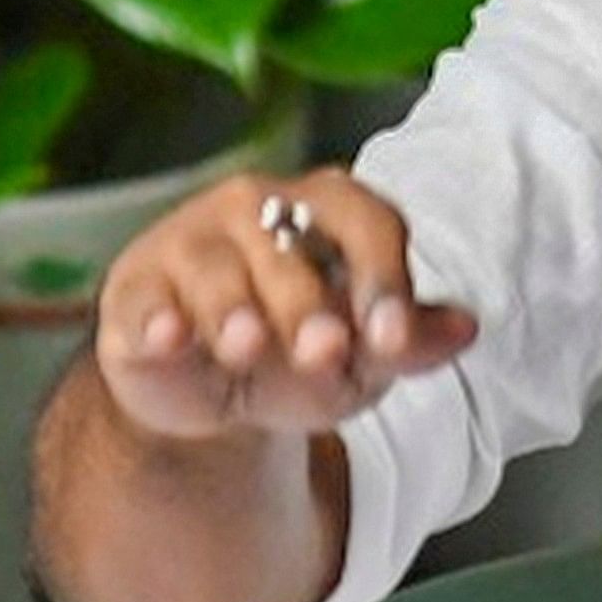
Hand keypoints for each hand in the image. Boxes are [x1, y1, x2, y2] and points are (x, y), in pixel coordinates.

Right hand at [90, 169, 478, 442]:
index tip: (395, 336)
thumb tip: (467, 329)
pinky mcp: (135, 290)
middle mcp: (253, 208)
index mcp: (326, 209)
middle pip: (287, 250)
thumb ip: (409, 342)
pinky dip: (155, 319)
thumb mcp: (361, 357)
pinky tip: (168, 335)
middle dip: (308, 306)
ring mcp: (188, 244)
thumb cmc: (297, 351)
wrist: (208, 392)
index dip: (383, 279)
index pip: (367, 223)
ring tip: (247, 345)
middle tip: (326, 349)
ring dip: (232, 309)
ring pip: (213, 269)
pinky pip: (143, 300)